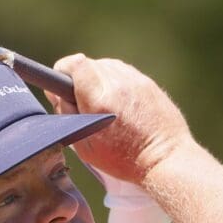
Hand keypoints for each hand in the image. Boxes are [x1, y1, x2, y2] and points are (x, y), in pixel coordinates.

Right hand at [44, 54, 190, 182]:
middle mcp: (117, 84)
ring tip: (103, 103)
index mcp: (98, 101)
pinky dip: (116, 82)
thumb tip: (57, 94)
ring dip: (99, 79)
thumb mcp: (84, 146)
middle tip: (84, 102)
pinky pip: (123, 72)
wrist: (165, 159)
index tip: (62, 85)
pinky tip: (119, 103)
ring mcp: (136, 80)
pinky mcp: (148, 82)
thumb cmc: (123, 159)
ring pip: (106, 66)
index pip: (74, 64)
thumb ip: (67, 115)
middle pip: (88, 64)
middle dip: (80, 79)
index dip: (63, 71)